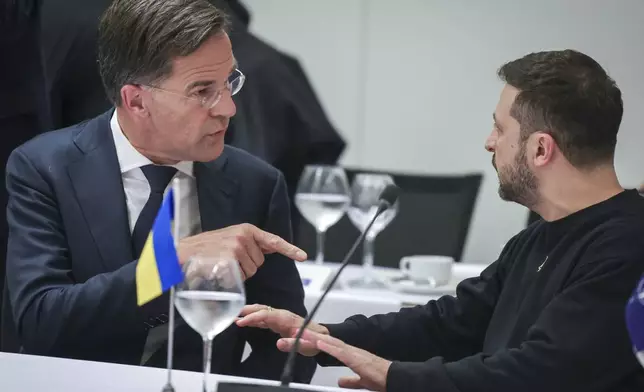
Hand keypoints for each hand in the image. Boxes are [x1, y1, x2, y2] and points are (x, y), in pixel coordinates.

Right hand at [177, 223, 306, 279]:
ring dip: (239, 274)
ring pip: (251, 271)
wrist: (182, 253)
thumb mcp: (228, 240)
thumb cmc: (205, 250)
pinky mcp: (229, 258)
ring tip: (222, 265)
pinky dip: (233, 278)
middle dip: (247, 267)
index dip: (289, 249)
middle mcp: (244, 236)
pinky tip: (220, 271)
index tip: (303, 256)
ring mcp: (237, 246)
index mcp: (246, 230)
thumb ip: (248, 245)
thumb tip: (264, 252)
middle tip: (228, 262)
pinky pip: (240, 276)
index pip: (272, 240)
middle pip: (260, 262)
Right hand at [235, 304, 328, 355]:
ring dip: (249, 314)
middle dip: (247, 311)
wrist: (322, 337)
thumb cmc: (314, 341)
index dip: (252, 317)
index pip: (266, 315)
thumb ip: (293, 343)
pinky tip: (246, 322)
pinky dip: (254, 319)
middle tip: (232, 314)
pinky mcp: (279, 322)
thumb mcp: (306, 345)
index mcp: (286, 319)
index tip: (240, 321)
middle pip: (262, 309)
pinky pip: (264, 318)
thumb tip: (278, 343)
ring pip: (262, 312)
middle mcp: (282, 315)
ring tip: (235, 318)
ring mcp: (280, 317)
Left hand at [295, 330, 390, 390]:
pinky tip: (319, 342)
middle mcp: (351, 350)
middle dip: (312, 337)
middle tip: (296, 332)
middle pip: (327, 341)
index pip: (330, 346)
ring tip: (301, 334)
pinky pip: (340, 351)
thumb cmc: (381, 378)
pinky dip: (328, 346)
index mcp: (351, 355)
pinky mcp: (356, 358)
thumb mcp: (362, 380)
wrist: (394, 377)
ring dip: (316, 338)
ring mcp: (353, 353)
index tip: (304, 339)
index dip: (317, 342)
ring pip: (331, 343)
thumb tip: (340, 382)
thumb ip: (351, 380)